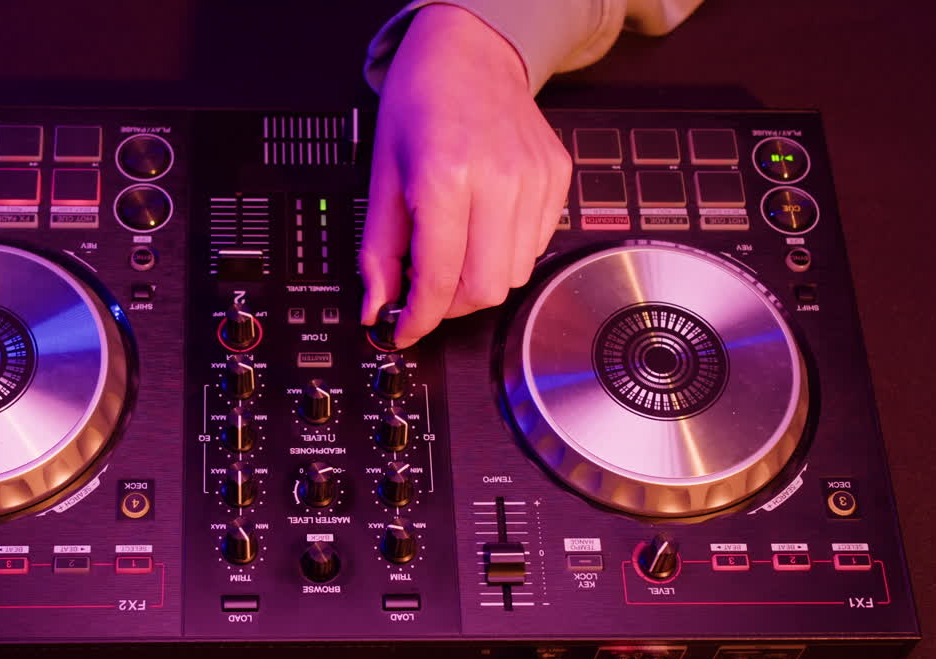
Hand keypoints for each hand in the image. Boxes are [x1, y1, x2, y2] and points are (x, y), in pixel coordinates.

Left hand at [360, 4, 570, 347]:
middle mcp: (499, 180)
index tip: (404, 329)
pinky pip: (536, 246)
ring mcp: (535, 179)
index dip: (418, 319)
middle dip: (451, 305)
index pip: (440, 280)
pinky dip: (505, 252)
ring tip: (454, 250)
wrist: (470, 51)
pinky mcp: (557, 178)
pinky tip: (483, 225)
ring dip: (479, 280)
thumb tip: (377, 306)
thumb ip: (378, 250)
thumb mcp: (382, 176)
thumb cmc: (421, 100)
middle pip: (485, 291)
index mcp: (446, 177)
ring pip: (515, 275)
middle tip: (426, 290)